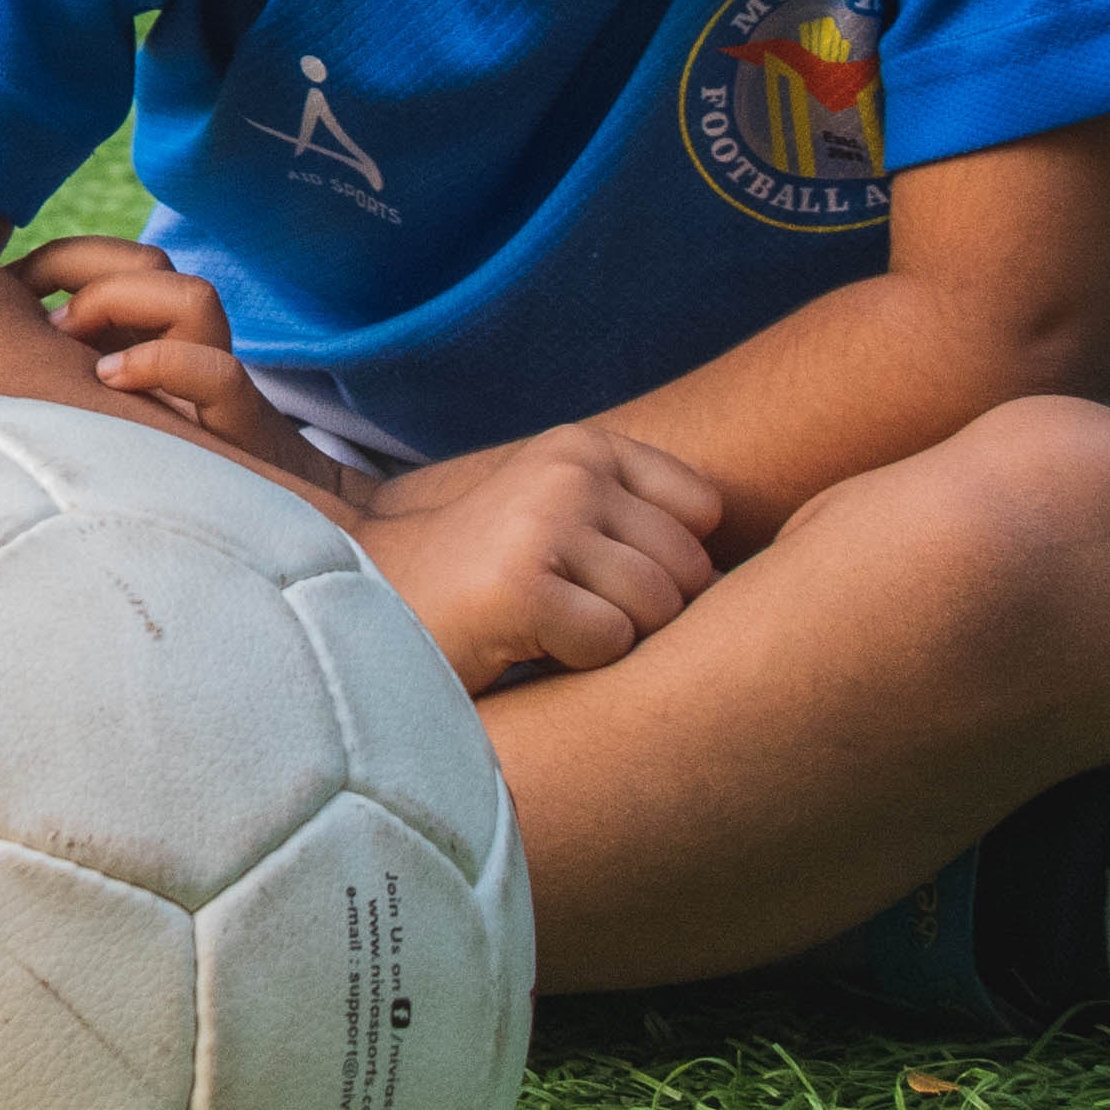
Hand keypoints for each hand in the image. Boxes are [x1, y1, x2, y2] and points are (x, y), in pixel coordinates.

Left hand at [5, 236, 355, 500]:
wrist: (285, 525)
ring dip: (119, 301)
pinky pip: (219, 377)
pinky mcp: (240, 434)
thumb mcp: (117, 416)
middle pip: (153, 264)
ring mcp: (218, 390)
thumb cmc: (172, 477)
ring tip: (68, 339)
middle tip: (25, 300)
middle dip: (80, 262)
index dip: (66, 258)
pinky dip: (161, 363)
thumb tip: (11, 335)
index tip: (11, 281)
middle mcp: (193, 352)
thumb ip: (79, 372)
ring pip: (195, 300)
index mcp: (160, 341)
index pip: (124, 262)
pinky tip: (109, 379)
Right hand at [344, 427, 720, 694]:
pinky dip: (570, 664)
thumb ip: (642, 527)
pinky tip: (517, 644)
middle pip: (690, 569)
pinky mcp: (520, 585)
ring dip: (605, 642)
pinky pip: (610, 645)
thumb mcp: (562, 522)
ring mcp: (542, 521)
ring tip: (537, 627)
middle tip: (561, 612)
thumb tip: (748, 582)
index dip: (666, 563)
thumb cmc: (483, 586)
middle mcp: (565, 470)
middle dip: (643, 612)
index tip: (597, 577)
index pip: (704, 511)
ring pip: (657, 611)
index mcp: (580, 445)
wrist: (360, 609)